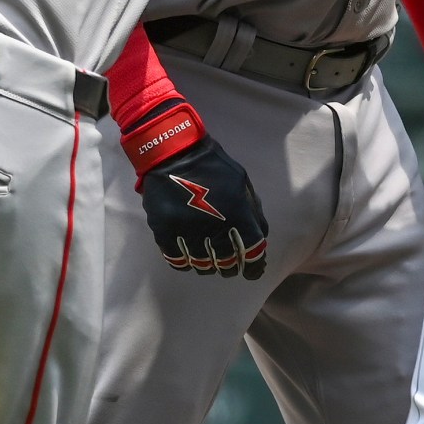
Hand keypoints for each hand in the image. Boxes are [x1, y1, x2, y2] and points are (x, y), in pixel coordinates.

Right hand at [137, 133, 269, 276]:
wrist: (173, 152)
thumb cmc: (212, 166)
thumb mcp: (242, 182)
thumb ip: (253, 211)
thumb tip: (259, 239)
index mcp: (237, 213)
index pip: (251, 251)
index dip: (254, 266)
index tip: (252, 271)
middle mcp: (214, 226)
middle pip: (226, 261)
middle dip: (231, 267)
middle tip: (229, 265)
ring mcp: (187, 230)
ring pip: (201, 264)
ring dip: (208, 266)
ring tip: (209, 261)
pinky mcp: (164, 231)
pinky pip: (177, 259)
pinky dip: (185, 262)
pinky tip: (188, 258)